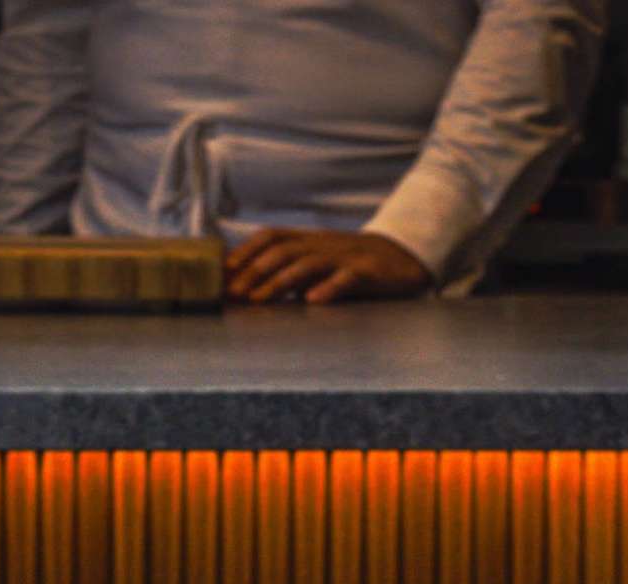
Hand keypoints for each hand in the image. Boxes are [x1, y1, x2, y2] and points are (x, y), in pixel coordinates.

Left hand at [223, 227, 436, 305]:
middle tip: (233, 293)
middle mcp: (323, 245)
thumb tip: (249, 288)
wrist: (403, 259)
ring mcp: (345, 257)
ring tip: (259, 299)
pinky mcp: (368, 273)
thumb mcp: (319, 263)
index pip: (272, 236)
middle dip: (254, 271)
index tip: (224, 269)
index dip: (246, 250)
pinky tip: (312, 301)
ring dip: (280, 281)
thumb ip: (290, 272)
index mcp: (309, 241)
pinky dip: (328, 289)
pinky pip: (346, 279)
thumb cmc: (352, 266)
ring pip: (308, 264)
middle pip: (284, 251)